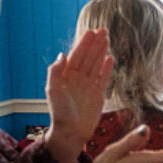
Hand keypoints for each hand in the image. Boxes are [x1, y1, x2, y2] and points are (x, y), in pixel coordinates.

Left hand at [45, 29, 113, 162]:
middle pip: (88, 57)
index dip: (84, 44)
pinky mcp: (98, 95)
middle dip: (95, 44)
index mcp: (66, 76)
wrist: (71, 132)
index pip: (76, 55)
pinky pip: (103, 78)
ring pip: (96, 64)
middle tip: (103, 30)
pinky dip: (106, 68)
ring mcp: (88, 86)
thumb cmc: (59, 113)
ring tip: (107, 39)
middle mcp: (77, 78)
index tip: (91, 32)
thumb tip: (63, 54)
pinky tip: (110, 58)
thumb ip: (55, 72)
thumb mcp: (52, 90)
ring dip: (101, 52)